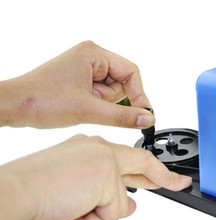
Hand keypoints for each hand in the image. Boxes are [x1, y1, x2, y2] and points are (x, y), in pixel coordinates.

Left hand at [0, 41, 154, 128]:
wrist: (17, 106)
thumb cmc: (43, 99)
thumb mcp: (89, 110)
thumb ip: (123, 116)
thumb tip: (148, 119)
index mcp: (93, 54)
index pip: (131, 72)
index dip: (139, 94)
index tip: (142, 115)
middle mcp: (90, 58)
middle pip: (124, 83)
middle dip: (117, 101)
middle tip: (104, 111)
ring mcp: (86, 70)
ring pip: (114, 93)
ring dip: (106, 106)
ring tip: (86, 108)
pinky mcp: (81, 83)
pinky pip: (103, 98)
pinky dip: (99, 108)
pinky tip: (84, 110)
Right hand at [0, 135, 191, 219]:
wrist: (15, 192)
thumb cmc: (35, 192)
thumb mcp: (77, 196)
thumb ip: (106, 197)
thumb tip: (132, 206)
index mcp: (88, 148)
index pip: (129, 158)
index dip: (153, 170)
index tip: (171, 177)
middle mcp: (98, 148)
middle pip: (142, 165)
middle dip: (164, 178)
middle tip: (182, 183)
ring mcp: (105, 160)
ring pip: (119, 204)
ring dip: (95, 217)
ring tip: (68, 206)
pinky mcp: (107, 177)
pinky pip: (112, 215)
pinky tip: (72, 210)